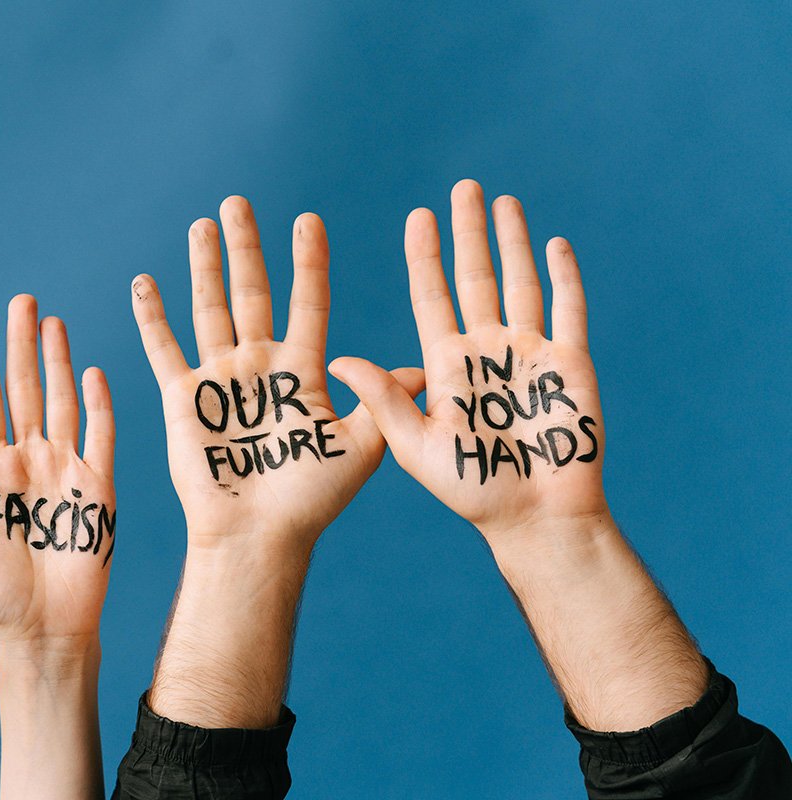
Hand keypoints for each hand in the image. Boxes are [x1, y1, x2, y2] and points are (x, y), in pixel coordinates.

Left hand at [0, 296, 111, 799]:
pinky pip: (100, 438)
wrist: (40, 631)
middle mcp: (28, 461)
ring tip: (53, 322)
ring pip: (62, 402)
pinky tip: (94, 373)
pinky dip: (99, 406)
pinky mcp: (97, 489)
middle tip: (21, 301)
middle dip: (22, 345)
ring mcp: (64, 471)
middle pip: (25, 390)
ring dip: (59, 362)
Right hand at [131, 196, 423, 553]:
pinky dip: (153, 317)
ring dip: (204, 267)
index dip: (307, 263)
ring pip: (209, 309)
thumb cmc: (312, 500)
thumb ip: (385, 401)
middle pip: (252, 293)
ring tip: (202, 224)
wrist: (260, 535)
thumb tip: (422, 366)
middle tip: (238, 203)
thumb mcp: (363, 447)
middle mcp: (259, 365)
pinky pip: (165, 350)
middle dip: (245, 248)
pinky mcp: (185, 399)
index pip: (306, 303)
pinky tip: (145, 281)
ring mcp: (220, 379)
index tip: (308, 220)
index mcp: (301, 371)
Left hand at [330, 180, 606, 543]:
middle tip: (462, 187)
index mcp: (447, 366)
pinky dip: (564, 276)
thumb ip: (381, 398)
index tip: (418, 216)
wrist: (535, 520)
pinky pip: (569, 309)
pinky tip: (554, 242)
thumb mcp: (414, 445)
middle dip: (468, 233)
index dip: (426, 257)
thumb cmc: (473, 491)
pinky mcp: (571, 364)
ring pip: (520, 283)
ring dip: (513, 241)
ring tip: (502, 200)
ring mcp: (530, 354)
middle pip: (475, 278)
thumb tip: (336, 358)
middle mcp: (487, 351)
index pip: (432, 297)